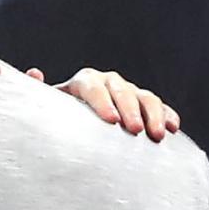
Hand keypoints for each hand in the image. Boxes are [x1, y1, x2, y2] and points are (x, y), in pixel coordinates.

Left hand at [47, 67, 181, 139]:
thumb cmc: (61, 120)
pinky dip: (168, 115)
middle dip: (130, 110)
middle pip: (122, 91)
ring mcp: (130, 92)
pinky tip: (173, 128)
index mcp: (85, 81)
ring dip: (153, 114)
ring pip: (145, 96)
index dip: (103, 103)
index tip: (111, 122)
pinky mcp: (145, 105)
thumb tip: (35, 73)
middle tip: (135, 131)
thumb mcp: (49, 109)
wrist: (77, 128)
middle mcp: (109, 82)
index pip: (93, 87)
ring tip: (157, 136)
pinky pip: (161, 107)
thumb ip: (40, 94)